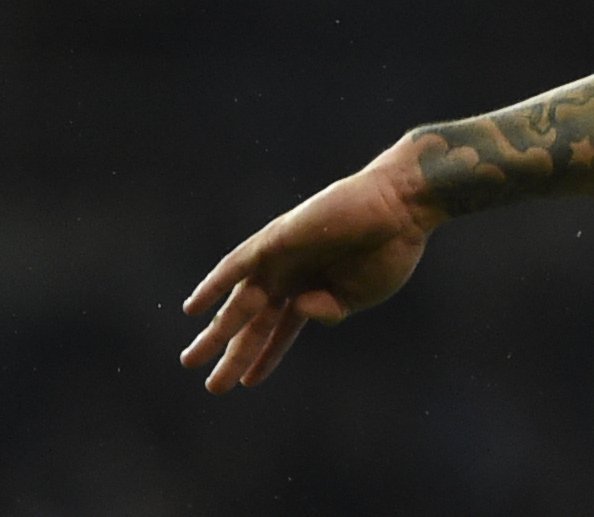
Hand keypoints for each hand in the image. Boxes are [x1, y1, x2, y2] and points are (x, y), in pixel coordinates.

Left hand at [179, 144, 440, 392]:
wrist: (402, 208)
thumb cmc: (390, 249)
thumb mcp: (360, 296)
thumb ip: (329, 311)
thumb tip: (298, 310)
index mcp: (316, 289)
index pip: (281, 330)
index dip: (266, 357)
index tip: (248, 384)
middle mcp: (293, 275)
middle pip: (255, 321)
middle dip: (235, 353)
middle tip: (214, 386)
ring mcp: (283, 257)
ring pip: (242, 301)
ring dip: (217, 331)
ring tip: (191, 361)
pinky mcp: (277, 239)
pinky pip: (237, 265)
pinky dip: (213, 286)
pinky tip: (192, 310)